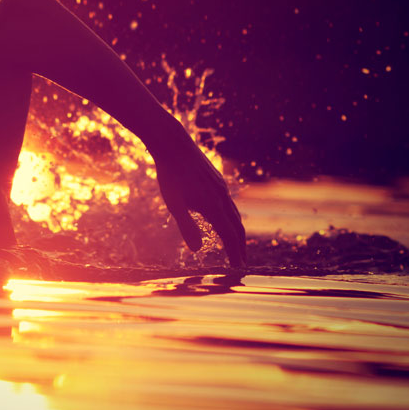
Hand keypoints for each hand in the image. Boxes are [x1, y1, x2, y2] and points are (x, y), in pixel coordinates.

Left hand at [154, 138, 246, 266]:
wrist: (174, 144)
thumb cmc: (170, 175)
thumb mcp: (174, 204)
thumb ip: (187, 227)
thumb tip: (196, 250)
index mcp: (214, 206)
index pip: (229, 235)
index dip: (234, 252)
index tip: (237, 267)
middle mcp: (222, 197)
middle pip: (237, 226)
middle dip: (240, 246)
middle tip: (241, 262)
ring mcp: (221, 188)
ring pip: (234, 213)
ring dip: (236, 231)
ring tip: (235, 243)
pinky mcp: (216, 180)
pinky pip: (229, 203)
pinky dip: (231, 216)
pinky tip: (224, 217)